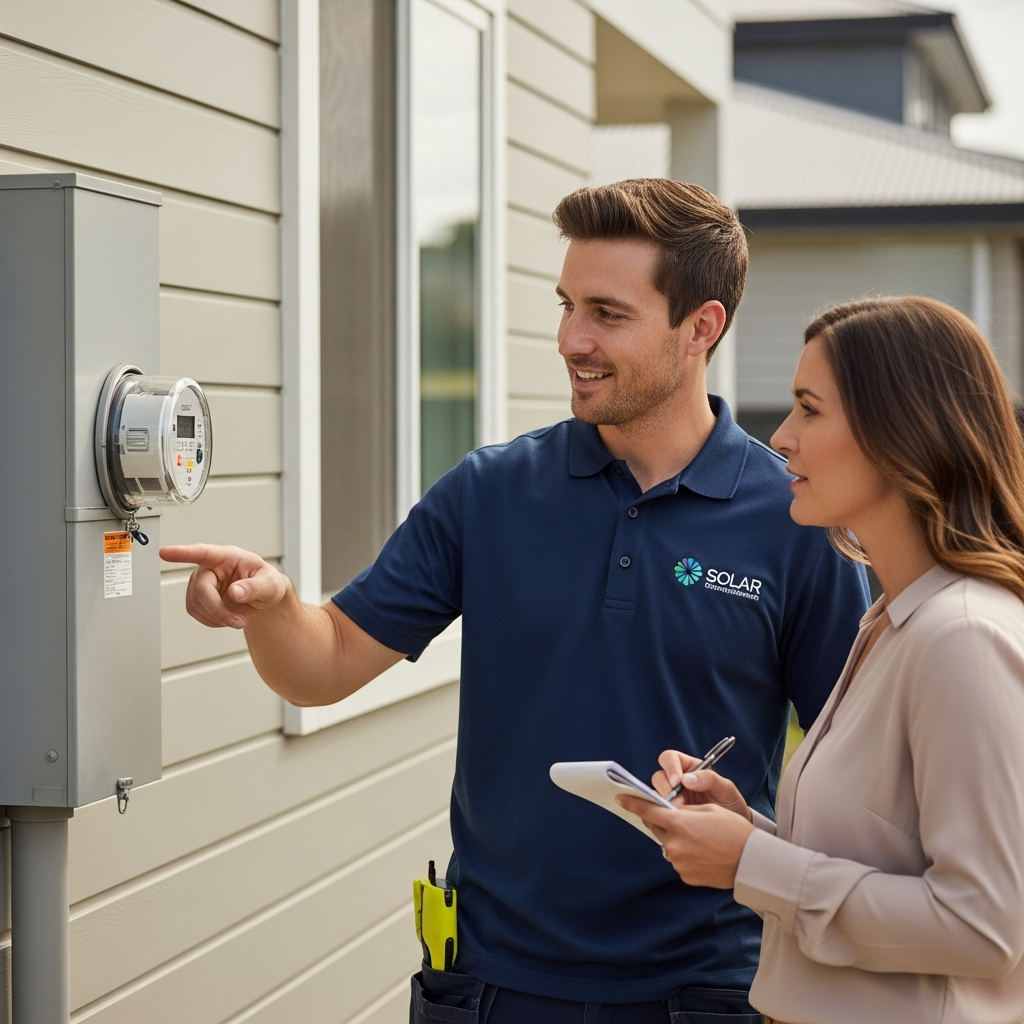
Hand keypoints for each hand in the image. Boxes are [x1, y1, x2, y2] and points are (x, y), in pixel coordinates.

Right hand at [160, 544, 288, 629]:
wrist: (264, 597)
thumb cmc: (267, 583)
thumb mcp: (270, 584)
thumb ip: (255, 587)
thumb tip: (234, 593)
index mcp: (228, 557)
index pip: (202, 553)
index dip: (182, 553)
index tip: (164, 553)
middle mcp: (210, 567)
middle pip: (201, 590)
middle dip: (217, 610)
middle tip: (237, 622)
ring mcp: (201, 582)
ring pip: (196, 604)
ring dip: (216, 618)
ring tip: (236, 618)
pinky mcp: (197, 596)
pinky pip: (196, 612)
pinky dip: (212, 620)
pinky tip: (226, 617)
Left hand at [617, 797, 754, 887]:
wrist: (752, 862)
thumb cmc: (734, 830)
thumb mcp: (709, 810)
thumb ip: (684, 809)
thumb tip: (670, 811)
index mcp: (679, 823)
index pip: (648, 811)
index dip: (632, 803)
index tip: (620, 799)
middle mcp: (674, 844)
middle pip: (656, 827)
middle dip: (661, 820)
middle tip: (675, 816)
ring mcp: (679, 862)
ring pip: (668, 844)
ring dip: (675, 838)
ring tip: (699, 838)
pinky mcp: (685, 875)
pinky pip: (678, 859)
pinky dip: (685, 853)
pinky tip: (702, 852)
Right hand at [652, 749, 751, 819]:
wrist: (734, 830)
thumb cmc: (731, 803)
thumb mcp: (726, 789)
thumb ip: (710, 779)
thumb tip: (686, 779)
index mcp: (690, 768)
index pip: (670, 758)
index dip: (670, 767)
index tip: (677, 781)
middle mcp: (677, 780)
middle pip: (659, 776)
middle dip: (665, 788)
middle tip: (677, 802)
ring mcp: (672, 797)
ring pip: (655, 793)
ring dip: (662, 802)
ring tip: (678, 812)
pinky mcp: (670, 812)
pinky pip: (658, 810)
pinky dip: (662, 813)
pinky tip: (673, 819)